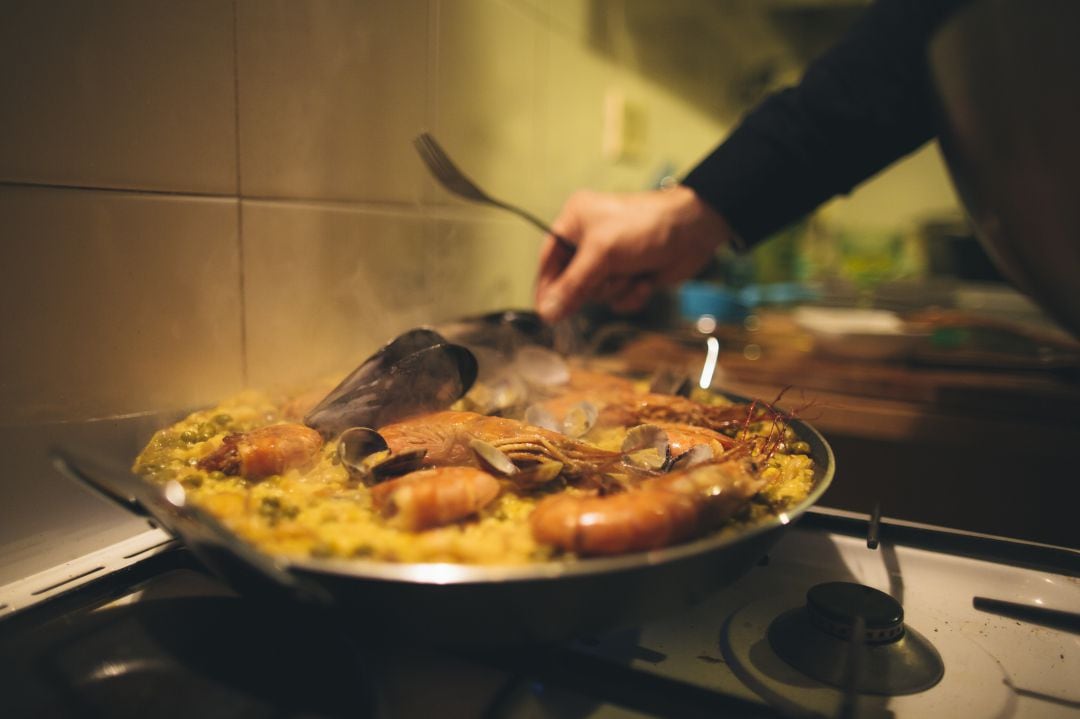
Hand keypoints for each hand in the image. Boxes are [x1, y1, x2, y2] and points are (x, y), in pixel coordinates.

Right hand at [534, 185, 736, 322]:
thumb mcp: (602, 253)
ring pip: (597, 295)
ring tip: (634, 272)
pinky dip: (632, 295)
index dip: (547, 287)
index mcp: (574, 222)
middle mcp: (589, 240)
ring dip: (617, 289)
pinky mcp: (630, 275)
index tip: (545, 313)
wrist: (695, 231)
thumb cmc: (644, 228)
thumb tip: (547, 314)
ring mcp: (611, 260)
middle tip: (609, 276)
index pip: (548, 261)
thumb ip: (572, 286)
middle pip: (573, 283)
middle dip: (595, 284)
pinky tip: (646, 281)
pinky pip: (618, 299)